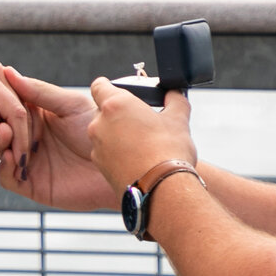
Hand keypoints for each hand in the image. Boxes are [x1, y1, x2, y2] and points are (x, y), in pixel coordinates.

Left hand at [0, 57, 33, 179]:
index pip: (15, 112)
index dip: (20, 139)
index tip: (21, 164)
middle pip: (20, 110)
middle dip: (20, 139)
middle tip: (19, 166)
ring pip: (18, 109)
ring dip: (14, 132)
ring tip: (10, 156)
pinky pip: (9, 106)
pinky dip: (7, 125)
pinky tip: (4, 142)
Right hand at [0, 68, 115, 209]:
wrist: (122, 165)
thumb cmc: (103, 131)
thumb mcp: (70, 105)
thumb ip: (39, 91)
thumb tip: (11, 73)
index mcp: (39, 117)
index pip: (10, 108)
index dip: (1, 101)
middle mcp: (32, 139)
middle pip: (1, 129)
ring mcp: (31, 162)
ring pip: (1, 152)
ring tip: (5, 131)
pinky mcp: (33, 185)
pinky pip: (8, 178)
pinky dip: (5, 167)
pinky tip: (12, 156)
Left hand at [87, 79, 196, 194]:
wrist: (161, 190)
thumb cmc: (168, 152)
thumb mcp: (178, 119)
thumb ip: (174, 100)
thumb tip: (174, 94)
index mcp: (115, 105)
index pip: (99, 85)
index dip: (108, 86)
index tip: (118, 90)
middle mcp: (99, 124)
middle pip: (103, 112)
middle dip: (119, 115)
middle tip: (141, 122)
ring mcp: (97, 147)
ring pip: (104, 134)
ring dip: (118, 136)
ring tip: (142, 145)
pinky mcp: (100, 168)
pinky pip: (107, 154)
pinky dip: (118, 155)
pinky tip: (137, 161)